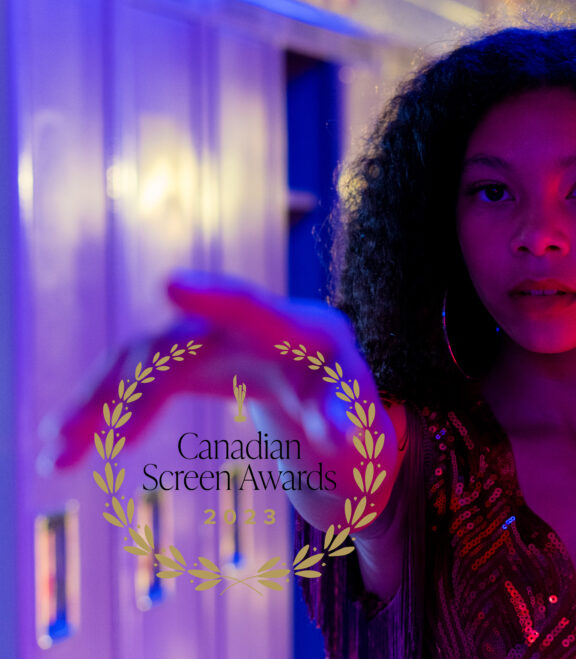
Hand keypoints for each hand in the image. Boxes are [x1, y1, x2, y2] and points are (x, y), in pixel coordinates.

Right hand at [38, 269, 399, 530]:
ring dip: (95, 403)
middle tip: (73, 443)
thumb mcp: (359, 420)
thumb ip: (349, 421)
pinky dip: (105, 409)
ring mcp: (212, 337)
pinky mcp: (190, 359)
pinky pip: (136, 378)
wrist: (328, 394)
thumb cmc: (348, 406)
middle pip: (172, 343)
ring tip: (53, 454)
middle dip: (125, 391)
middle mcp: (244, 326)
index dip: (213, 298)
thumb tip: (335, 436)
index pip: (251, 307)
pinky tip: (69, 445)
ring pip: (139, 359)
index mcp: (296, 333)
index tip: (170, 285)